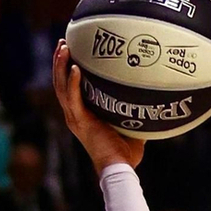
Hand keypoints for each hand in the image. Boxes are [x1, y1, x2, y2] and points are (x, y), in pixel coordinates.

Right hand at [51, 40, 143, 172]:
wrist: (118, 169)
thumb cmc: (125, 154)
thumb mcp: (129, 127)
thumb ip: (133, 112)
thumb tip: (150, 100)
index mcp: (81, 116)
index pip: (69, 88)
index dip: (66, 70)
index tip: (71, 51)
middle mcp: (73, 115)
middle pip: (60, 83)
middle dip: (59, 62)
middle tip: (63, 42)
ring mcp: (74, 118)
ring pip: (61, 86)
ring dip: (61, 66)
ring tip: (63, 46)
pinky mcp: (79, 121)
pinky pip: (73, 97)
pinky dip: (73, 82)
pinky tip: (75, 67)